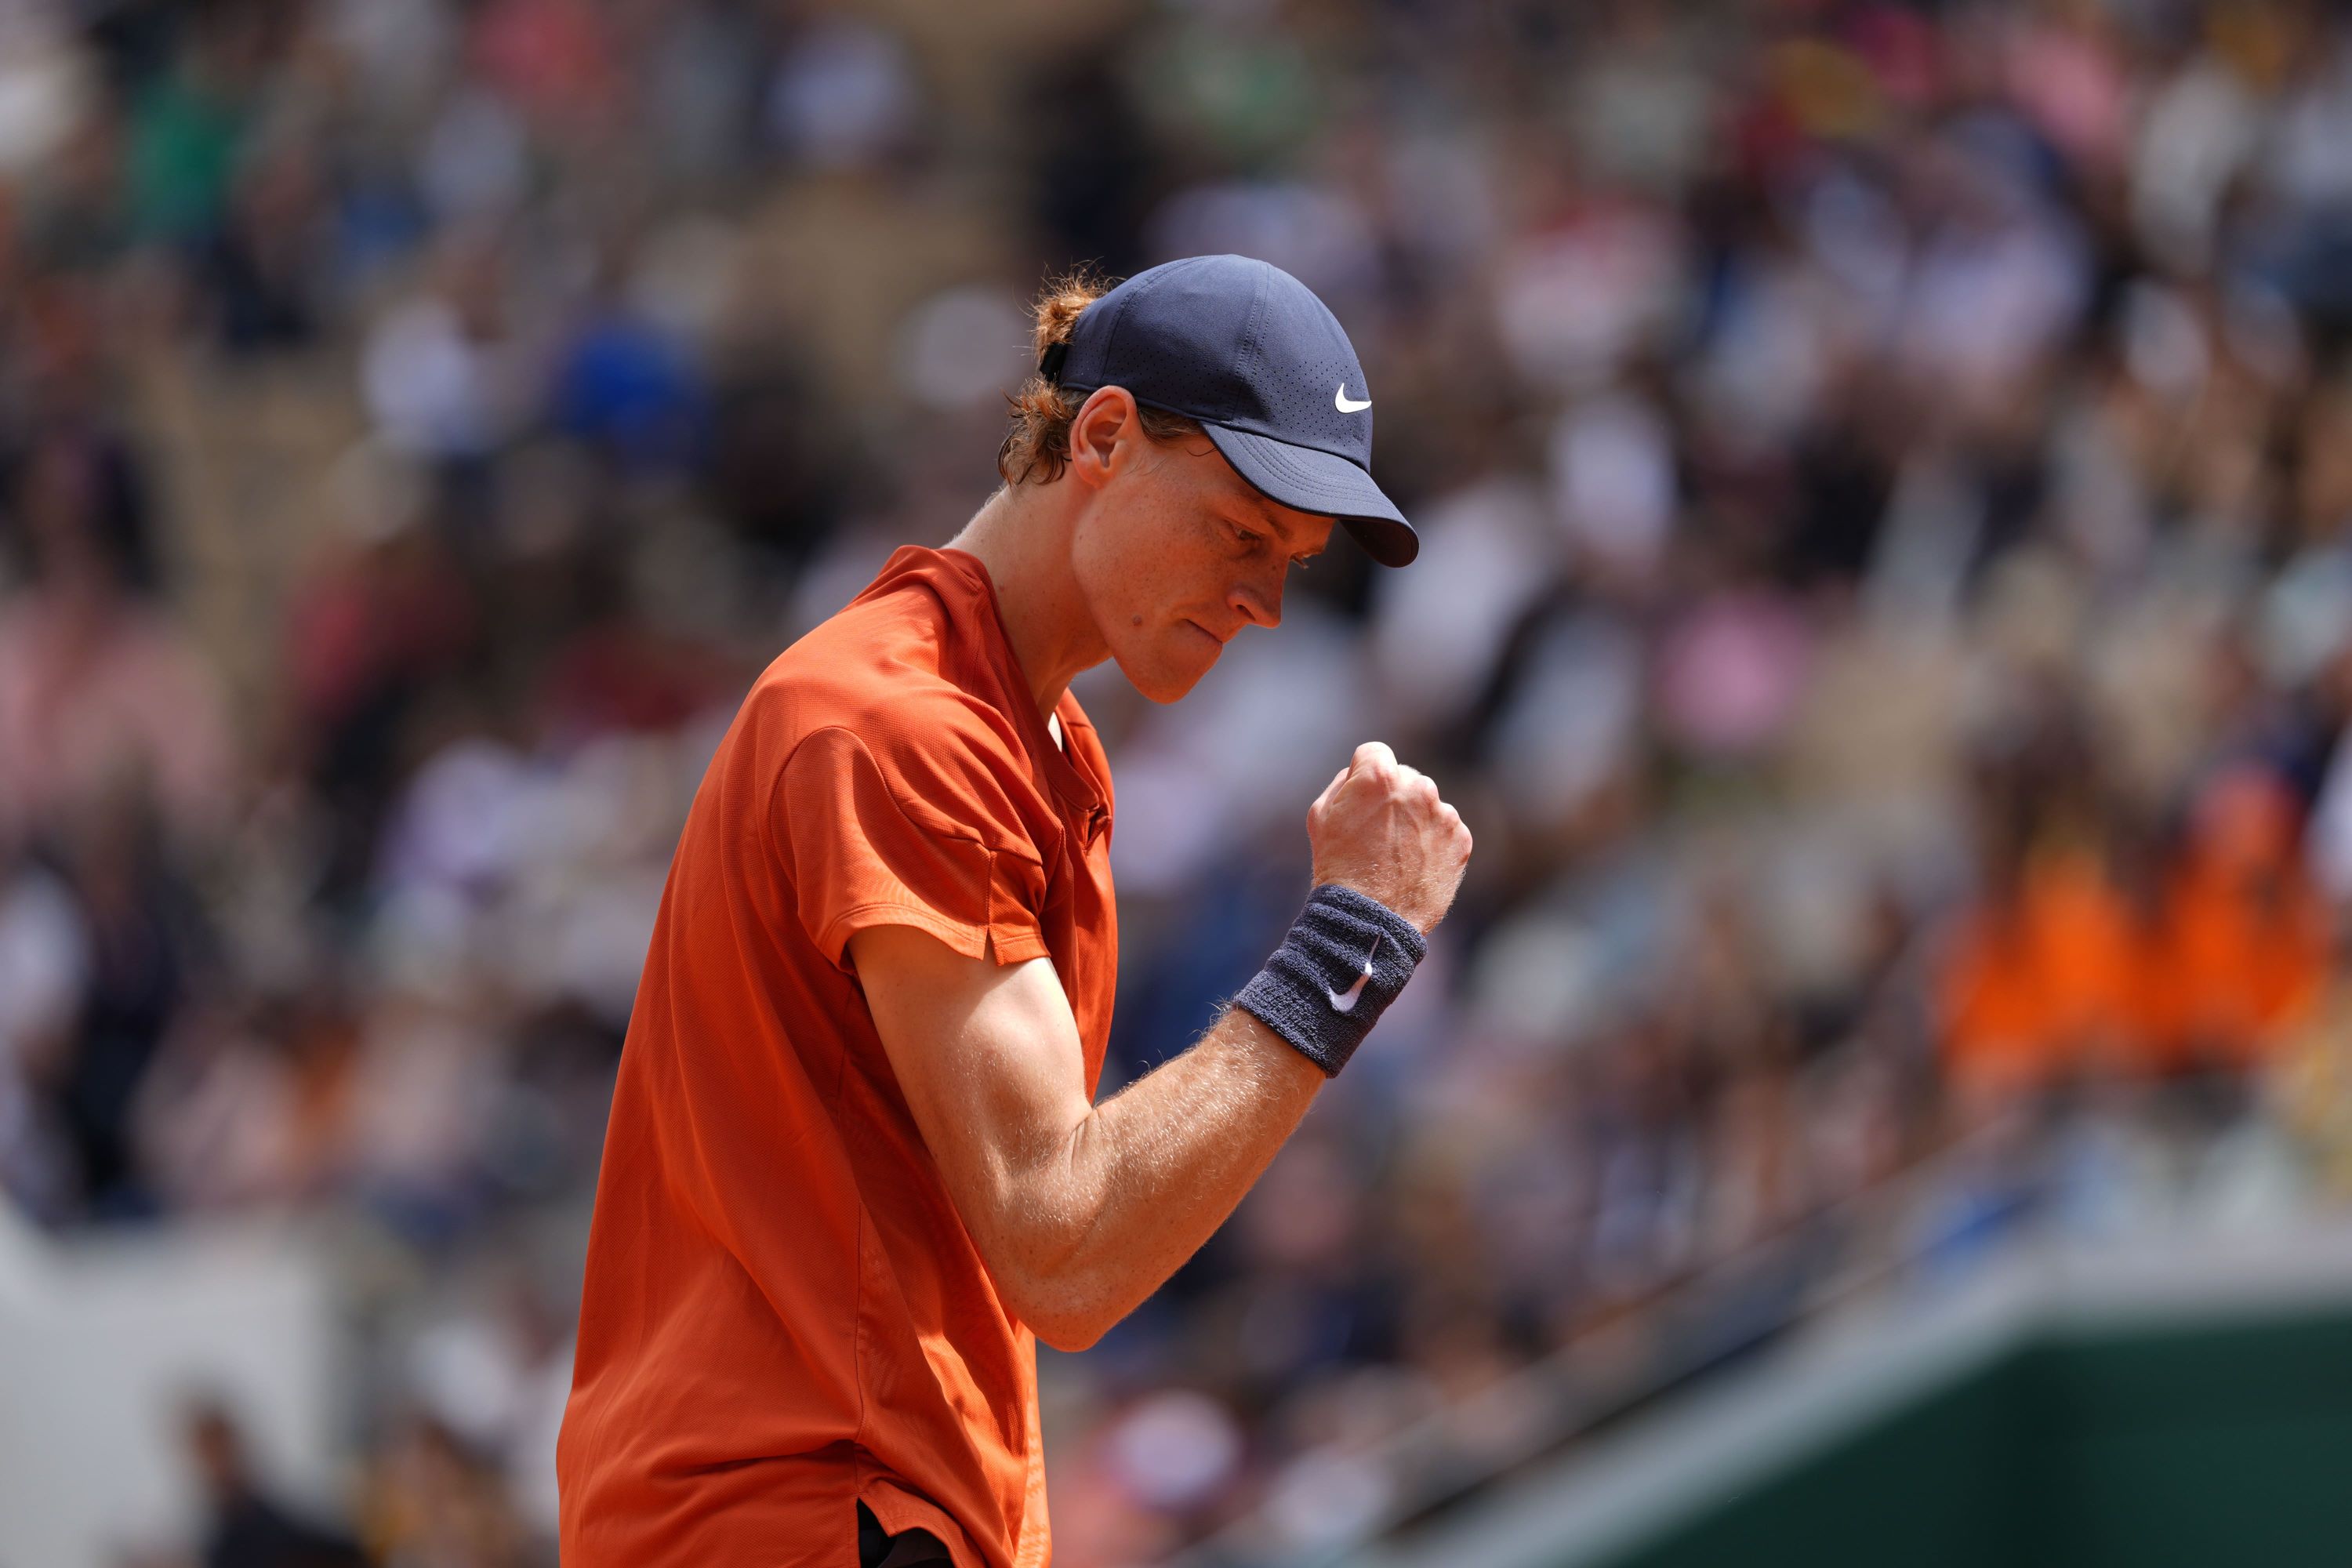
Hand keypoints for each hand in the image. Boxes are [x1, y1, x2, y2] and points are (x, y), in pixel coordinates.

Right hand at [1306, 742, 1472, 933]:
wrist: (1370, 918)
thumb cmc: (1338, 866)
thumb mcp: (1320, 816)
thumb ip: (1344, 782)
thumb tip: (1362, 773)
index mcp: (1380, 776)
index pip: (1375, 753)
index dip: (1363, 775)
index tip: (1361, 799)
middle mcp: (1418, 787)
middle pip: (1405, 778)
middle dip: (1393, 798)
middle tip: (1377, 834)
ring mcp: (1443, 813)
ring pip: (1427, 805)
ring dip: (1415, 821)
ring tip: (1396, 855)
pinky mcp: (1461, 839)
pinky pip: (1445, 829)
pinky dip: (1433, 843)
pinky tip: (1414, 865)